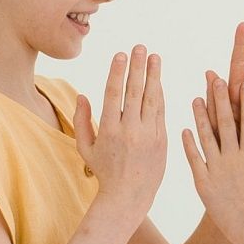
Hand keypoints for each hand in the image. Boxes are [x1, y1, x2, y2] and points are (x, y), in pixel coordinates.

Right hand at [75, 46, 166, 220]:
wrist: (128, 196)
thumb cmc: (104, 171)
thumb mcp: (85, 148)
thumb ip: (82, 120)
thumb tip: (82, 95)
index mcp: (109, 131)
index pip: (114, 94)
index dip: (118, 72)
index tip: (121, 54)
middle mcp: (130, 131)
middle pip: (135, 92)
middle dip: (138, 67)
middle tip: (141, 47)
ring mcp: (149, 136)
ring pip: (152, 99)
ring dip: (154, 76)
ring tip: (155, 57)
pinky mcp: (162, 141)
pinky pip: (161, 113)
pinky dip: (160, 95)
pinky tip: (158, 81)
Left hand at [183, 69, 243, 243]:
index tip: (242, 83)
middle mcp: (233, 158)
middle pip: (225, 123)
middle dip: (220, 99)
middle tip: (215, 79)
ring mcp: (217, 170)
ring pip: (206, 137)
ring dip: (200, 116)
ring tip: (195, 98)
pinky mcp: (203, 183)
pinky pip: (194, 160)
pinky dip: (188, 144)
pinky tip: (183, 129)